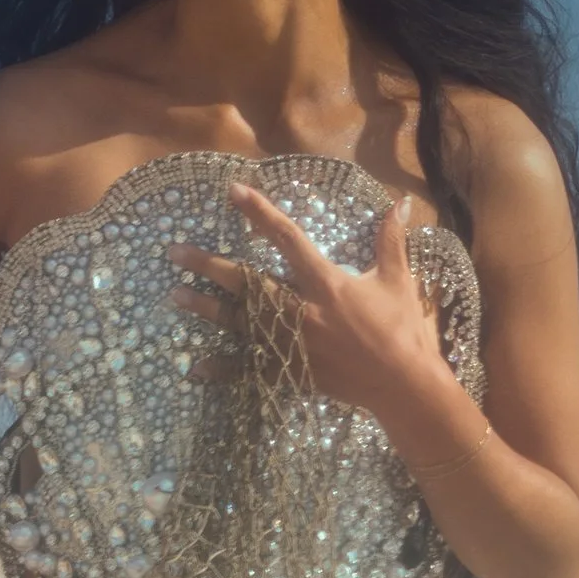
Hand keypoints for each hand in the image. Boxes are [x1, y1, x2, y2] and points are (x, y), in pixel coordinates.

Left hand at [173, 183, 449, 422]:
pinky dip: (222, 370)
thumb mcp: (398, 281)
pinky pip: (250, 372)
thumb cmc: (402, 331)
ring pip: (240, 323)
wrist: (403, 386)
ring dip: (206, 308)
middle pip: (247, 283)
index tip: (233, 191)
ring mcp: (292, 344)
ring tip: (175, 294)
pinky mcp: (292, 373)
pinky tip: (195, 368)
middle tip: (175, 252)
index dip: (260, 213)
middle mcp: (301, 311)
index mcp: (326, 283)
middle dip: (209, 266)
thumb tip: (400, 203)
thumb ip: (391, 241)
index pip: (287, 239)